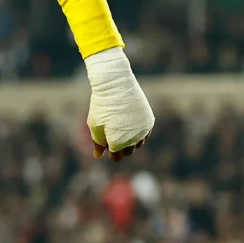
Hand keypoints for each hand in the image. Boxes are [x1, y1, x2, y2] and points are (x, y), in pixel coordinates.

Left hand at [84, 47, 153, 161]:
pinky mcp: (149, 121)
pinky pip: (144, 134)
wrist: (116, 85)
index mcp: (118, 143)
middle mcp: (133, 140)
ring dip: (130, 140)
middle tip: (111, 131)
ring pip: (137, 144)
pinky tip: (129, 122)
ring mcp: (143, 131)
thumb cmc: (102, 105)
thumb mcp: (95, 124)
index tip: (105, 140)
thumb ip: (98, 142)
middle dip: (120, 146)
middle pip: (128, 152)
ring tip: (120, 125)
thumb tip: (98, 155)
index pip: (116, 157)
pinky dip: (137, 132)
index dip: (110, 150)